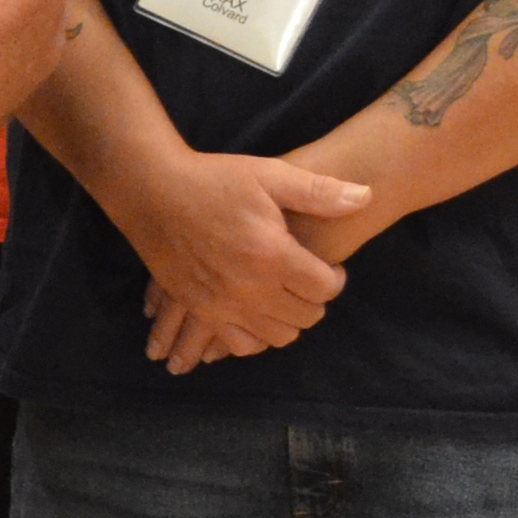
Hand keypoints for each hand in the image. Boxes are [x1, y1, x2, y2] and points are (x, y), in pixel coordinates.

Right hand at [117, 147, 369, 368]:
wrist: (150, 190)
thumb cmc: (213, 179)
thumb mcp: (269, 175)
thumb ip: (319, 192)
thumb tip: (366, 196)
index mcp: (270, 254)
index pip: (325, 289)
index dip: (335, 278)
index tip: (328, 266)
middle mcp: (248, 287)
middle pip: (305, 317)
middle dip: (315, 300)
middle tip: (306, 279)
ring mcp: (220, 303)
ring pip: (276, 336)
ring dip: (288, 321)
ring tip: (283, 297)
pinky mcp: (199, 308)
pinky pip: (238, 343)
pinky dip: (254, 336)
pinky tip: (256, 316)